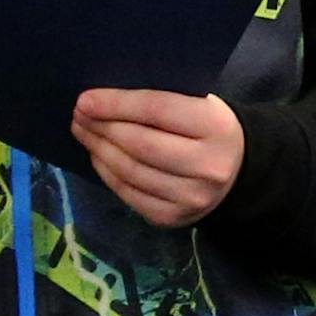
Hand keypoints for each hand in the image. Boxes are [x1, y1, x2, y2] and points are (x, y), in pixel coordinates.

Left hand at [71, 89, 244, 228]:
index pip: (157, 109)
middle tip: (78, 115)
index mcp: (215, 126)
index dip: (116, 104)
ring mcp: (189, 197)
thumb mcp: (200, 103)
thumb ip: (163, 99)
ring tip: (83, 132)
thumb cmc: (208, 127)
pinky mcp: (172, 217)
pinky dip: (106, 173)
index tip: (85, 99)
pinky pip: (128, 193)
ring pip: (129, 171)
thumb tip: (105, 99)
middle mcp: (206, 165)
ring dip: (98, 149)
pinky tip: (98, 155)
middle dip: (102, 127)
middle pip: (139, 144)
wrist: (237, 170)